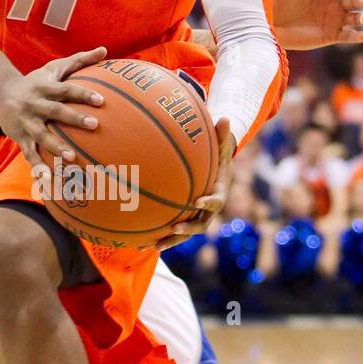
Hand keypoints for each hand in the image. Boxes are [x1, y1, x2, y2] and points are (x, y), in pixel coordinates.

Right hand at [0, 46, 106, 169]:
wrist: (0, 93)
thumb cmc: (35, 81)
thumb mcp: (54, 68)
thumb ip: (79, 60)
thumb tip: (104, 50)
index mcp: (45, 87)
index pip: (66, 90)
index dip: (83, 94)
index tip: (102, 101)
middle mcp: (35, 104)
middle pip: (55, 111)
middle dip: (74, 118)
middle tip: (94, 125)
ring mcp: (26, 122)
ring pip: (41, 135)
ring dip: (55, 147)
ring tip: (72, 158)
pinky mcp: (20, 137)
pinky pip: (29, 154)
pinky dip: (38, 167)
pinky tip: (49, 181)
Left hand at [155, 117, 234, 249]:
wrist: (216, 174)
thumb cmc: (217, 157)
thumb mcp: (221, 146)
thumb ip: (221, 135)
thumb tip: (224, 117)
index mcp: (218, 194)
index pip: (216, 202)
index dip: (209, 203)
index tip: (199, 201)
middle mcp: (207, 211)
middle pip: (200, 225)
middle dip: (188, 229)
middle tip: (176, 228)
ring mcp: (195, 218)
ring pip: (184, 234)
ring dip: (170, 241)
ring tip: (153, 245)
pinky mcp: (183, 220)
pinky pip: (171, 232)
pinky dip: (157, 238)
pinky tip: (138, 243)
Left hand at [272, 0, 362, 49]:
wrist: (272, 25)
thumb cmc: (278, 2)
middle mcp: (334, 3)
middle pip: (354, 0)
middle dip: (361, 1)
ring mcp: (334, 20)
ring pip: (355, 18)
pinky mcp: (331, 36)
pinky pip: (347, 36)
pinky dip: (356, 37)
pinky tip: (362, 36)